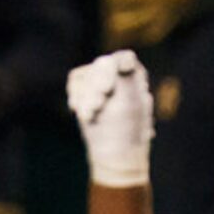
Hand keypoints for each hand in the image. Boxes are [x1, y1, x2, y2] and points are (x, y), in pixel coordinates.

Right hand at [67, 49, 153, 187]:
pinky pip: (75, 79)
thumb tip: (128, 57)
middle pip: (101, 66)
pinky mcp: (88, 88)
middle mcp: (121, 75)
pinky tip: (84, 114)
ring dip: (86, 97)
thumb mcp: (130, 104)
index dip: (112, 72)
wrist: (114, 156)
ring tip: (91, 117)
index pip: (125, 59)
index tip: (106, 91)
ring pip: (86, 74)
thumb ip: (127, 76)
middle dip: (96, 88)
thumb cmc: (127, 133)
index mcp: (137, 78)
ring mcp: (103, 81)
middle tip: (95, 109)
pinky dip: (77, 97)